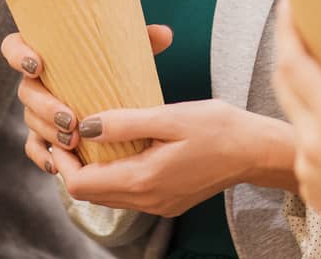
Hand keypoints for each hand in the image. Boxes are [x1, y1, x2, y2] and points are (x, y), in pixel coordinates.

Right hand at [0, 24, 172, 174]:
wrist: (109, 88)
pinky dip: (42, 156)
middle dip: (44, 106)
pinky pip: (34, 146)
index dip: (19, 55)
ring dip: (48, 132)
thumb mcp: (124, 49)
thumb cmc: (111, 61)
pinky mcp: (43, 133)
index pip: (13, 47)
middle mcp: (35, 80)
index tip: (38, 64)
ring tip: (73, 142)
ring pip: (30, 120)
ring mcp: (37, 108)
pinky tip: (56, 165)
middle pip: (25, 91)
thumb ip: (141, 39)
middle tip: (70, 118)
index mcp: (45, 51)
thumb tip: (164, 34)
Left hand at [50, 100, 285, 217]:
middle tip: (72, 131)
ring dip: (93, 170)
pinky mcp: (167, 201)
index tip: (64, 131)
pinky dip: (113, 174)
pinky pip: (126, 194)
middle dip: (74, 165)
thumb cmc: (218, 128)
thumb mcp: (169, 117)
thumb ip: (125, 123)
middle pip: (89, 194)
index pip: (80, 185)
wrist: (256, 150)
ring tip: (92, 136)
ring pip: (106, 196)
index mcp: (143, 181)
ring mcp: (158, 204)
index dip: (64, 159)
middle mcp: (147, 201)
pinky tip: (119, 148)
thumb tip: (85, 125)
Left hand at [272, 0, 320, 258]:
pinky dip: (312, 125)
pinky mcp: (313, 191)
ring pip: (293, 117)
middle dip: (290, 53)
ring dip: (301, 90)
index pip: (292, 62)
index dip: (286, 30)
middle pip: (284, 85)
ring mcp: (309, 170)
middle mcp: (312, 145)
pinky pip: (303, 147)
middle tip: (307, 29)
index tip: (289, 4)